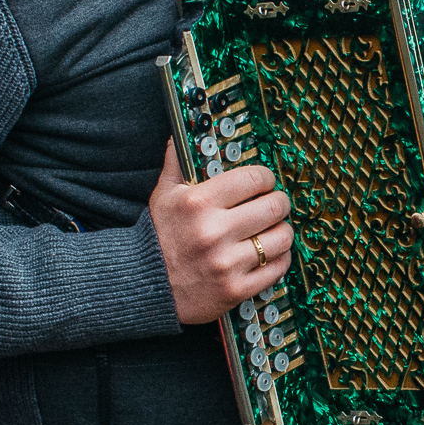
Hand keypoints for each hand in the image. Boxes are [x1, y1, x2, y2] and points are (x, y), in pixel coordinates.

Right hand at [149, 142, 292, 324]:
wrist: (141, 286)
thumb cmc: (157, 236)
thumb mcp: (163, 195)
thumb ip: (176, 162)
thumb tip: (180, 134)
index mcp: (199, 203)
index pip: (254, 178)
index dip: (266, 178)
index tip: (265, 182)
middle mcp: (214, 232)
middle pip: (274, 207)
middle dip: (279, 202)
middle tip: (275, 204)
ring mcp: (226, 263)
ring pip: (281, 238)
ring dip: (282, 231)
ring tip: (274, 229)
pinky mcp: (234, 290)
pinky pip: (276, 269)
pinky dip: (280, 259)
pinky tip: (271, 253)